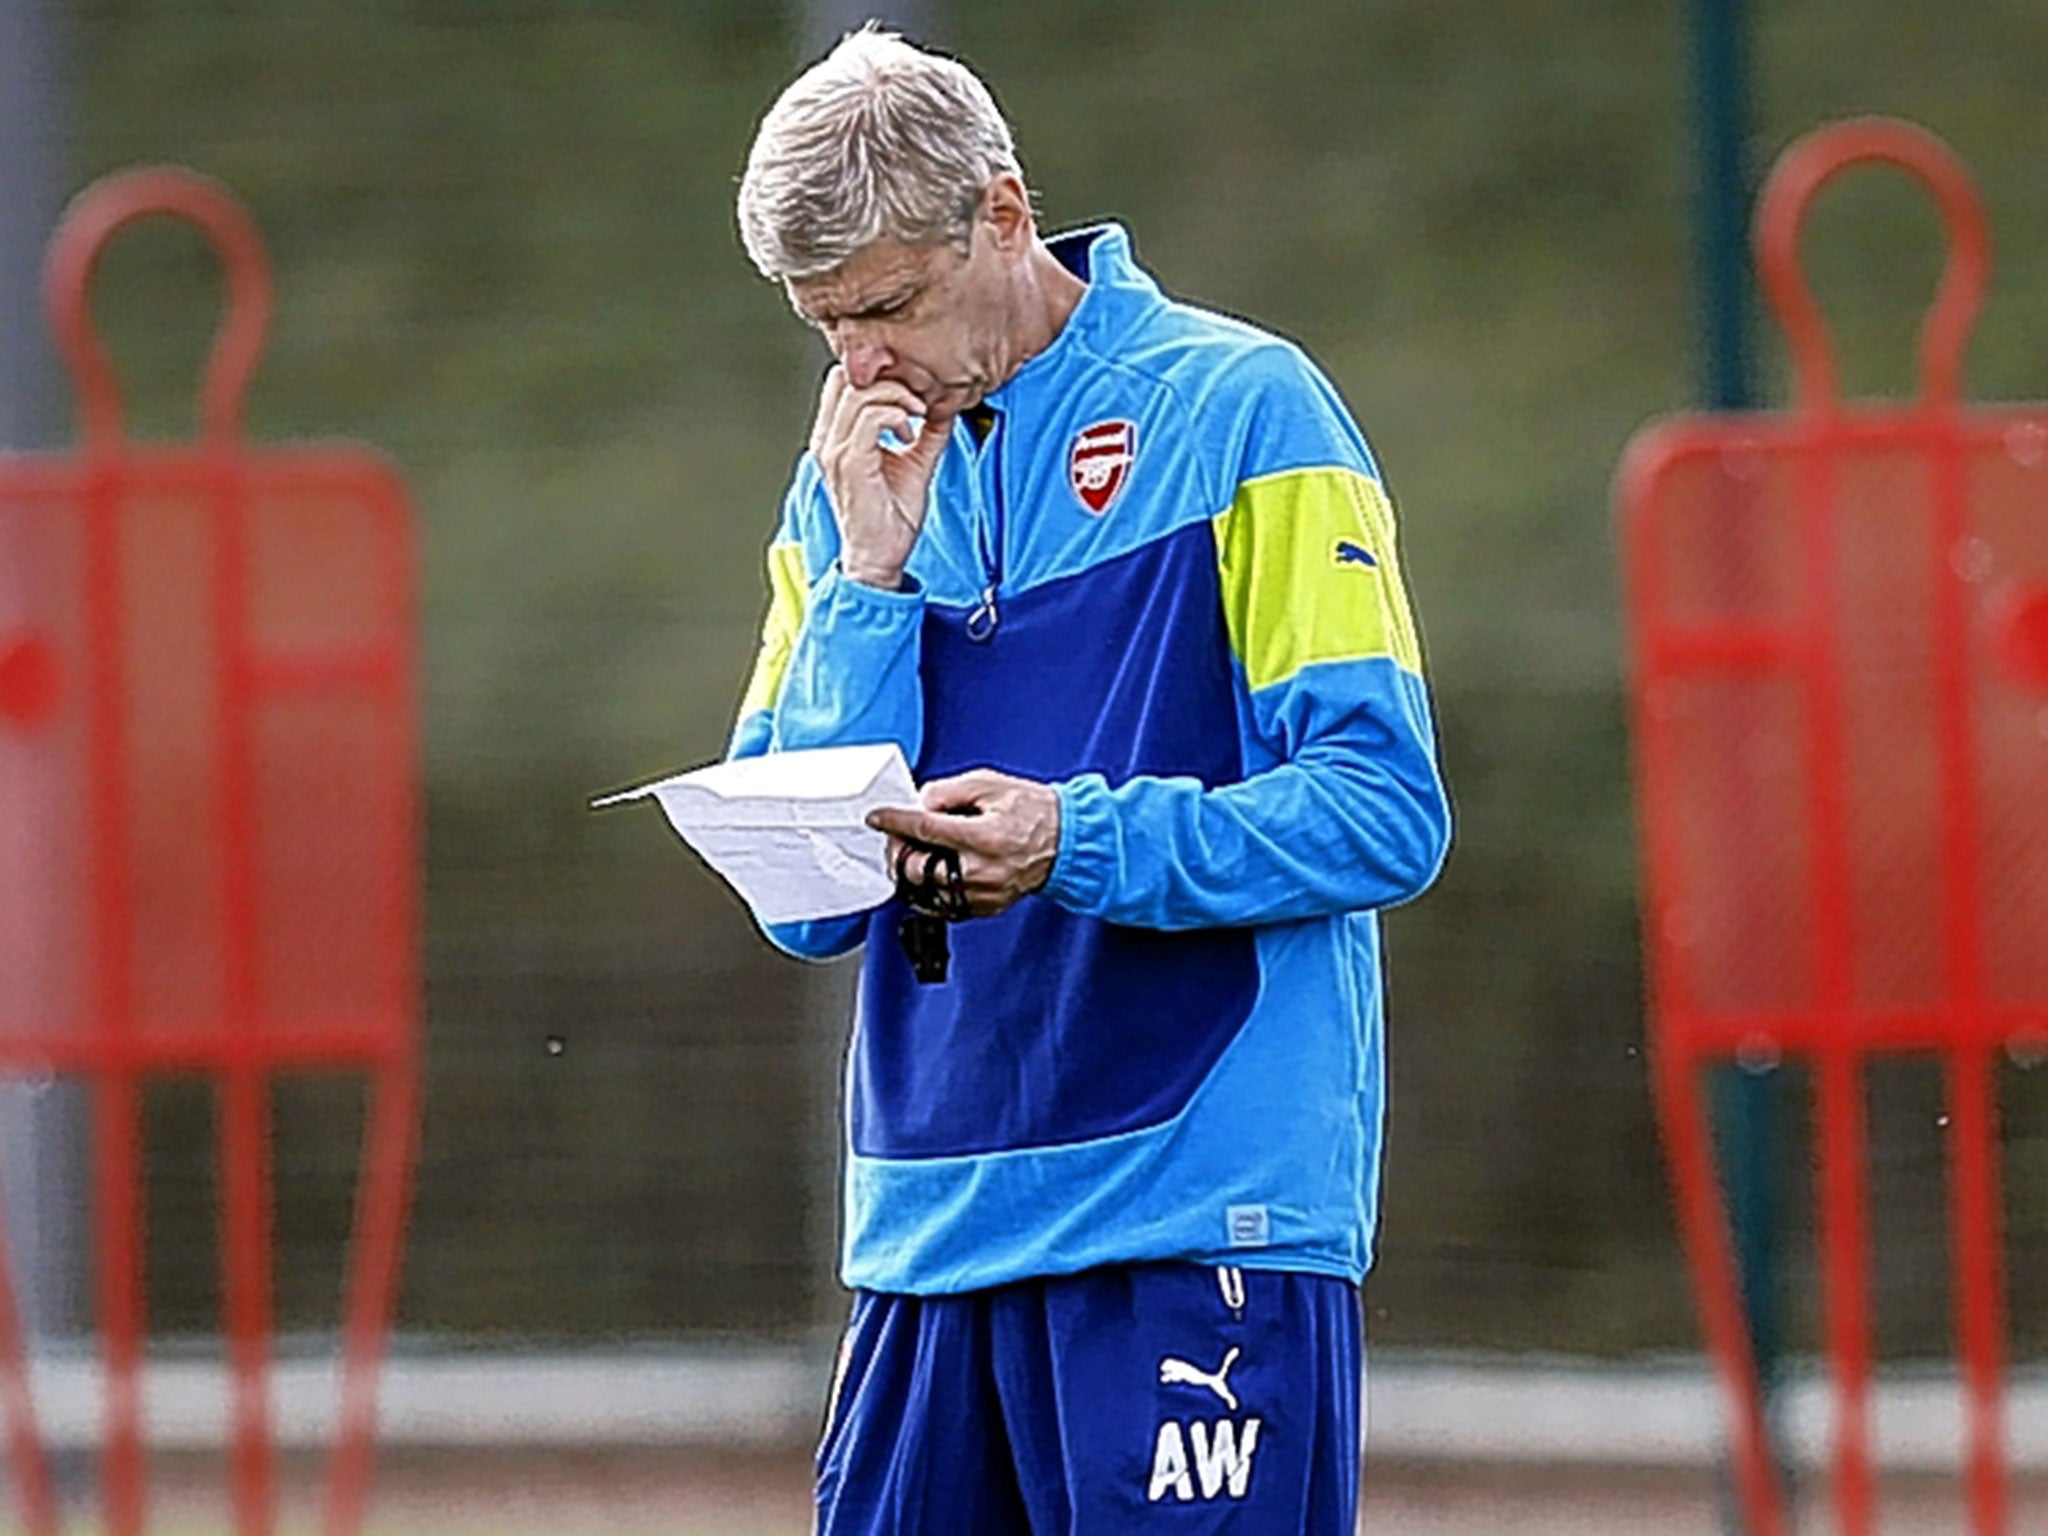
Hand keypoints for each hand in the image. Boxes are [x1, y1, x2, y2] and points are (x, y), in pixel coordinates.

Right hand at [809, 365, 951, 589]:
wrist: (881, 557)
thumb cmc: (891, 518)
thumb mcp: (914, 464)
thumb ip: (926, 433)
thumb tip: (943, 408)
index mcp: (834, 437)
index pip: (844, 382)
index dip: (879, 375)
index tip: (911, 392)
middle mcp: (827, 440)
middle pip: (848, 378)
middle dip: (890, 380)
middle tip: (917, 400)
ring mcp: (834, 450)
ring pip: (861, 393)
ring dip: (898, 397)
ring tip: (917, 417)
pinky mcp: (849, 462)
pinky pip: (871, 417)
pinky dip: (897, 416)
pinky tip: (910, 434)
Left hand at [868, 769, 1060, 918]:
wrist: (1066, 842)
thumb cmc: (1032, 812)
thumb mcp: (990, 785)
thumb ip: (949, 792)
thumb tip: (918, 804)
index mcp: (984, 836)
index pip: (925, 829)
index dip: (895, 821)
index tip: (878, 817)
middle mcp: (982, 870)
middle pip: (916, 870)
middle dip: (899, 851)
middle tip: (899, 836)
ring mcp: (983, 894)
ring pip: (924, 891)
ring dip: (912, 870)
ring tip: (919, 851)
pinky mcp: (984, 907)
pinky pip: (942, 904)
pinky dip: (931, 887)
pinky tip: (936, 869)